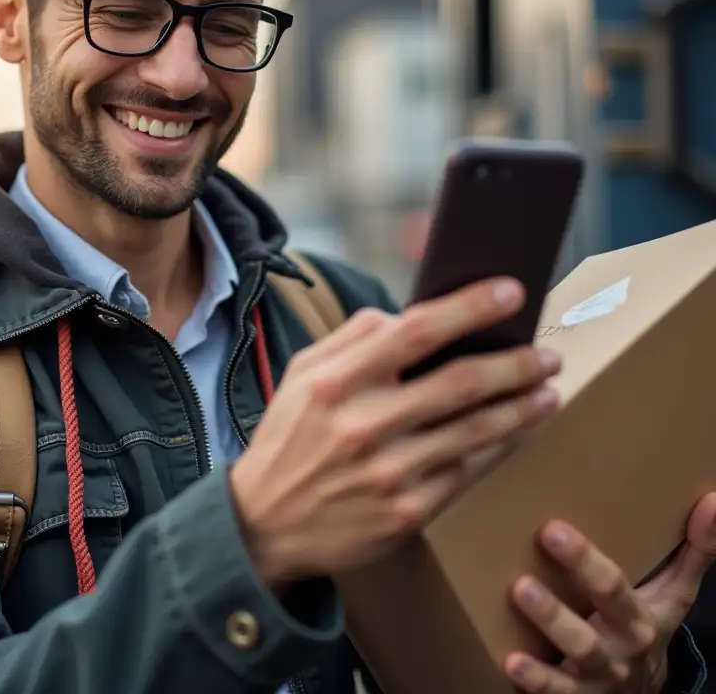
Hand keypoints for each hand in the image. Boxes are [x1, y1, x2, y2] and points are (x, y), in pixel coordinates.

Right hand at [229, 277, 562, 586]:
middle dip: (516, 364)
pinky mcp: (406, 514)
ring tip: (550, 392)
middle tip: (548, 354)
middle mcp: (365, 425)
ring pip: (476, 431)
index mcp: (337, 381)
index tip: (511, 291)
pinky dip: (498, 448)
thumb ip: (352, 338)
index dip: (470, 308)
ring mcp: (389, 473)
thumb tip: (408, 316)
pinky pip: (467, 473)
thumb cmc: (290, 438)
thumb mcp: (302, 374)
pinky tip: (516, 433)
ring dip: (523, 408)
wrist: (266, 524)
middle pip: (462, 383)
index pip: (416, 332)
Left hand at [505, 492, 715, 692]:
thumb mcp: (672, 595)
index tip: (553, 528)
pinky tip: (511, 661)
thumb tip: (714, 500)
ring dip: (551, 620)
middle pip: (605, 607)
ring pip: (580, 648)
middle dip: (579, 572)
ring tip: (520, 591)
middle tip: (542, 543)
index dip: (590, 557)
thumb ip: (694, 551)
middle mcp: (624, 644)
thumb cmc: (645, 626)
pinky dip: (535, 679)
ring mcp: (600, 674)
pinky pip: (555, 691)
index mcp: (643, 615)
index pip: (617, 582)